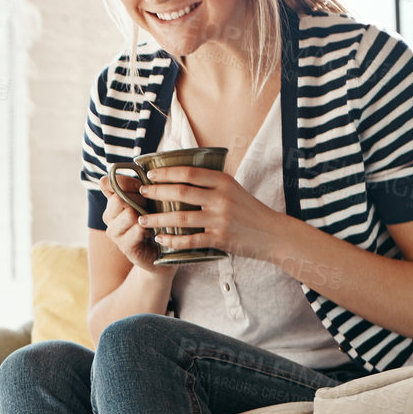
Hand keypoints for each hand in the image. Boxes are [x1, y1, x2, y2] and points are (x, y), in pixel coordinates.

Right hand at [100, 175, 174, 274]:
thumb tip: (140, 166)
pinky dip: (149, 229)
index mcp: (112, 202)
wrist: (162, 254)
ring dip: (145, 214)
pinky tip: (155, 232)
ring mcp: (115, 233)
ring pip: (128, 213)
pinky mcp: (125, 247)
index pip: (107, 183)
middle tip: (152, 205)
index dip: (125, 181)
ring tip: (154, 219)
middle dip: (140, 197)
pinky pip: (136, 230)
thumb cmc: (157, 221)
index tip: (141, 185)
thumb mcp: (150, 198)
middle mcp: (109, 216)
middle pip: (119, 197)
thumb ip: (141, 184)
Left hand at [136, 166, 285, 259]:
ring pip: (181, 217)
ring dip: (158, 219)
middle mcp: (221, 199)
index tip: (150, 174)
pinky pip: (189, 240)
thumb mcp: (233, 189)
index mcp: (224, 182)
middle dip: (156, 192)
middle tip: (141, 193)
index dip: (167, 173)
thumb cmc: (249, 210)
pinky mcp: (220, 239)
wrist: (272, 233)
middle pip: (181, 192)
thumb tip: (181, 175)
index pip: (190, 173)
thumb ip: (211, 183)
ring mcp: (220, 220)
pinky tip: (160, 239)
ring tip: (142, 220)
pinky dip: (172, 240)